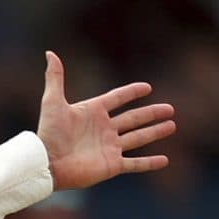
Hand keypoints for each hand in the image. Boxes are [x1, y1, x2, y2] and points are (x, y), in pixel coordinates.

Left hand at [35, 51, 175, 190]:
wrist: (46, 163)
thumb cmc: (48, 133)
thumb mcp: (53, 102)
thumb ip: (55, 78)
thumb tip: (50, 53)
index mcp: (93, 112)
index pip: (117, 98)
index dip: (131, 92)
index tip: (147, 87)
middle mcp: (104, 129)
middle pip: (133, 118)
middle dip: (151, 113)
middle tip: (170, 109)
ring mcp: (109, 148)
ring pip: (138, 138)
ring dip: (155, 132)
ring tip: (172, 125)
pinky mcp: (111, 165)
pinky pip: (134, 164)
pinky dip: (149, 163)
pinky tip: (164, 160)